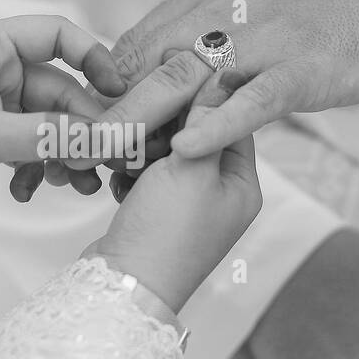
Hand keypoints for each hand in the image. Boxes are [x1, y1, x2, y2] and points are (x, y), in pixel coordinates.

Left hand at [0, 16, 124, 215]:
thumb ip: (46, 136)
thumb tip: (103, 139)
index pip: (57, 33)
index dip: (94, 59)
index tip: (120, 92)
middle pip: (61, 87)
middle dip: (82, 127)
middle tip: (101, 162)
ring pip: (51, 121)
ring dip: (66, 152)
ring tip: (76, 185)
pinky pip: (33, 142)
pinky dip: (40, 165)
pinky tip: (34, 190)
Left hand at [79, 0, 358, 165]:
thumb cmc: (335, 0)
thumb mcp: (257, 0)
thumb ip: (212, 28)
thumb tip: (171, 66)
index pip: (138, 43)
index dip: (106, 88)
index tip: (88, 127)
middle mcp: (226, 10)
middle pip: (148, 61)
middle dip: (109, 109)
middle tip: (79, 154)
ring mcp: (265, 39)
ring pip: (188, 78)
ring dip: (144, 121)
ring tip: (109, 161)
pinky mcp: (303, 67)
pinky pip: (251, 98)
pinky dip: (215, 124)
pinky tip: (185, 150)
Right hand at [87, 72, 261, 313]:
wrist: (123, 286)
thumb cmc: (167, 232)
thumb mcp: (192, 167)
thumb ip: (207, 118)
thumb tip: (223, 72)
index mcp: (242, 187)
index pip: (230, 122)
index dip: (202, 98)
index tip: (172, 77)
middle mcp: (219, 198)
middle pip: (195, 139)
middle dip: (164, 127)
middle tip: (142, 115)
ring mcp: (186, 210)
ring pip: (164, 157)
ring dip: (142, 149)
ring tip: (126, 152)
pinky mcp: (154, 218)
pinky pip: (144, 179)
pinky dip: (129, 173)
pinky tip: (116, 176)